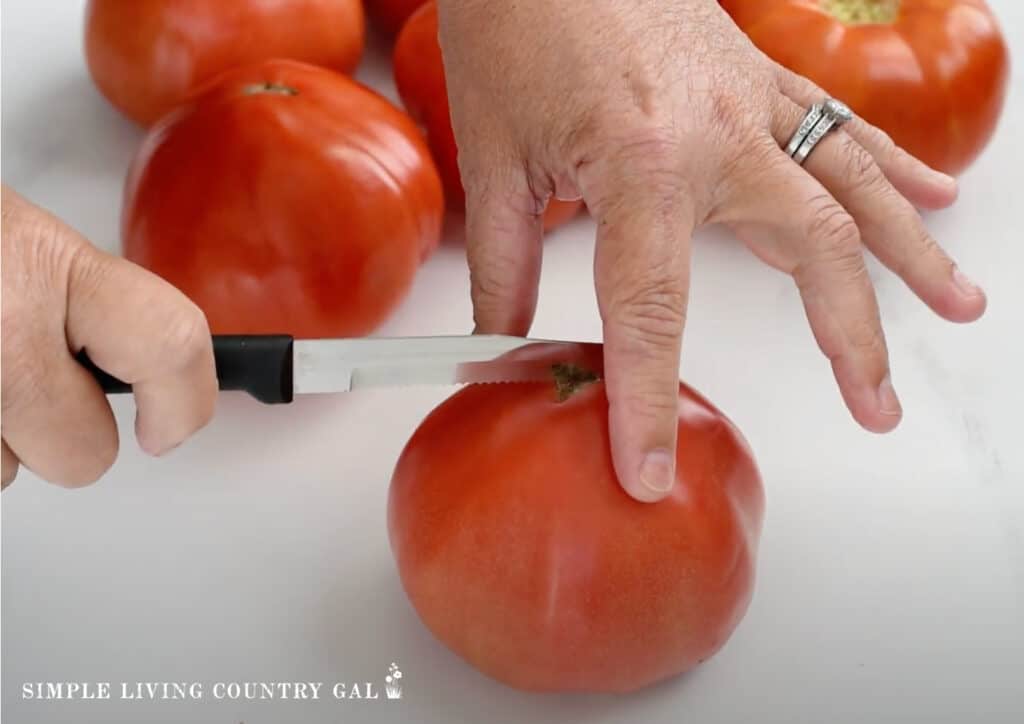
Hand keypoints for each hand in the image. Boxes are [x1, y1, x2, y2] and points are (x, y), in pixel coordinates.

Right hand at [1, 187, 216, 488]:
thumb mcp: (14, 233)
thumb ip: (82, 291)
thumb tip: (142, 359)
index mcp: (46, 262)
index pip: (171, 343)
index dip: (187, 402)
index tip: (172, 426)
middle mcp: (3, 321)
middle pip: (84, 453)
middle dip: (65, 433)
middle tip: (36, 387)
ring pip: (10, 471)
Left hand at [436, 0, 986, 501]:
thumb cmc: (514, 23)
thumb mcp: (494, 159)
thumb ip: (505, 269)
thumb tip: (504, 348)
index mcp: (641, 162)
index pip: (652, 310)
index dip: (647, 400)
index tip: (649, 471)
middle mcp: (718, 133)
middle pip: (812, 249)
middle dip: (849, 340)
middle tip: (876, 409)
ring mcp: (751, 99)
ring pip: (855, 184)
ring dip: (910, 253)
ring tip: (957, 309)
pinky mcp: (758, 74)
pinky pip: (841, 125)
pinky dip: (893, 166)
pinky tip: (934, 198)